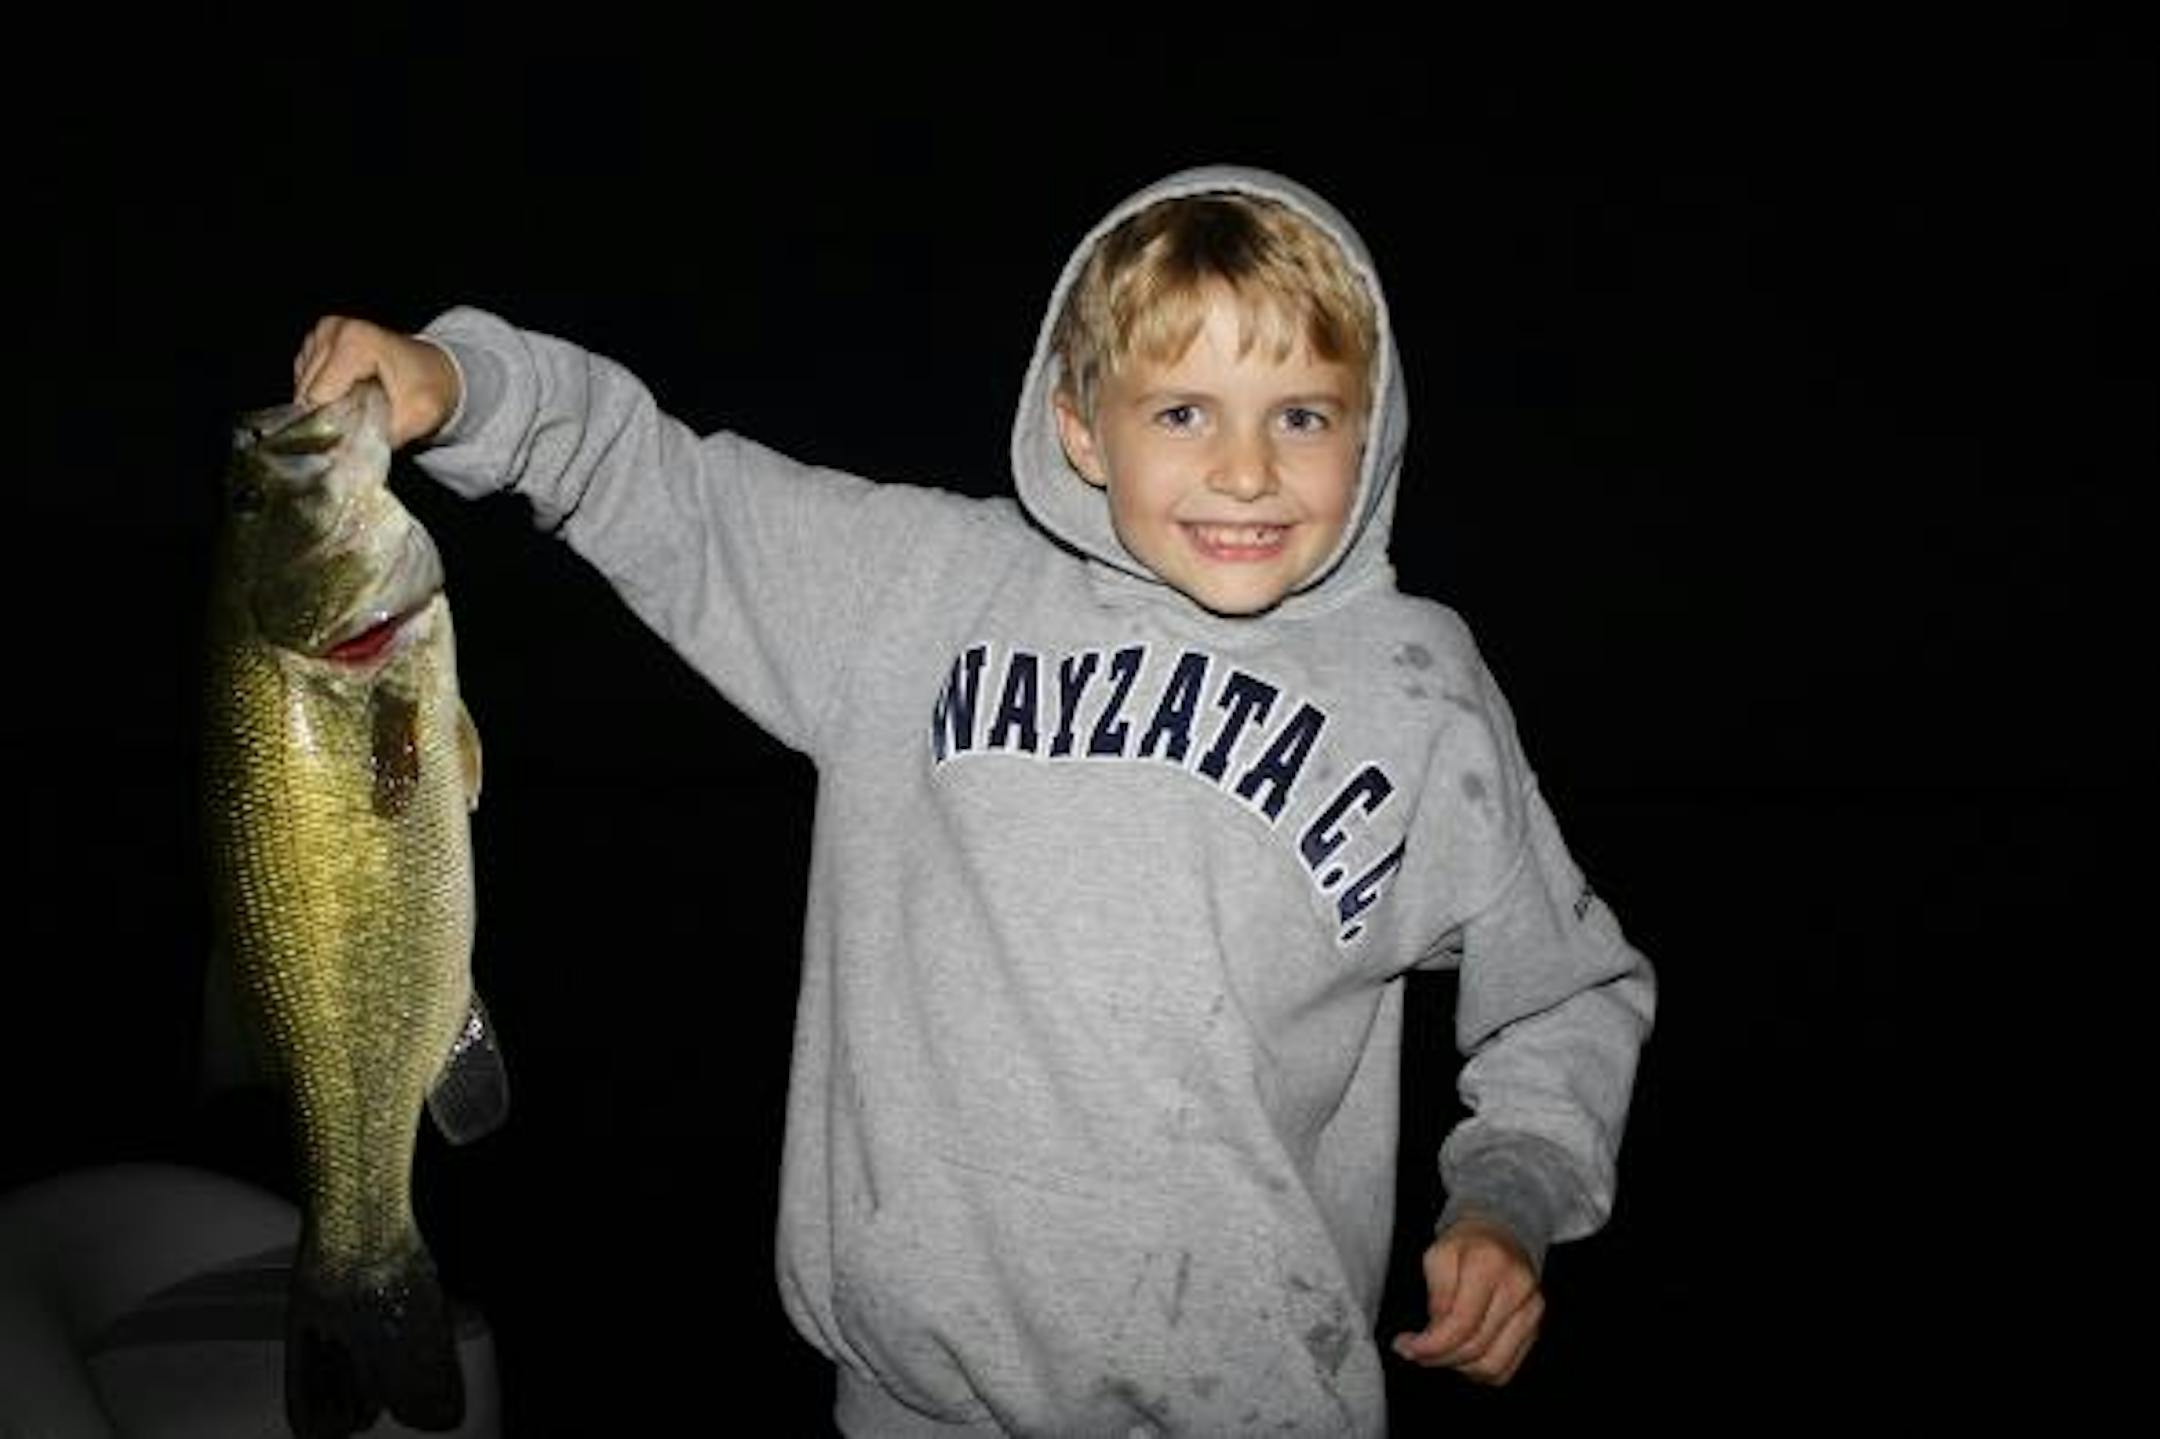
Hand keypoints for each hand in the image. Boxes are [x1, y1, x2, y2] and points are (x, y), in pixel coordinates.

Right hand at [291, 315, 460, 448]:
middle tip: (360, 422)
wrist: (436, 371)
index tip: (358, 431)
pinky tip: (348, 396)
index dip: (334, 421)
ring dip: (324, 407)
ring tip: (357, 407)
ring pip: (302, 388)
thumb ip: (383, 437)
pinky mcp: (316, 341)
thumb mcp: (418, 418)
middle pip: (308, 391)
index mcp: (354, 340)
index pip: (319, 395)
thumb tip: (342, 459)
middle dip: (328, 414)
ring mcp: (322, 332)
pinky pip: (304, 380)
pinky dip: (322, 396)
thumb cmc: (430, 389)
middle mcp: (332, 329)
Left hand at [1389, 1216, 1542, 1384]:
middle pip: (1476, 1348)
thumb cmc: (1467, 1243)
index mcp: (1491, 1264)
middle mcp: (1519, 1289)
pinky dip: (1479, 1370)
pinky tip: (1460, 1356)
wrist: (1502, 1235)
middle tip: (1415, 1351)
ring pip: (1493, 1366)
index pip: (1461, 1323)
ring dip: (1459, 1367)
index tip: (1406, 1347)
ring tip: (1437, 1353)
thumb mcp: (1438, 1255)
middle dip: (1438, 1357)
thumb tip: (1434, 1335)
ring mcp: (1532, 1312)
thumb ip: (1437, 1296)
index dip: (1430, 1344)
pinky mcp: (1535, 1329)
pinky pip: (1506, 1367)